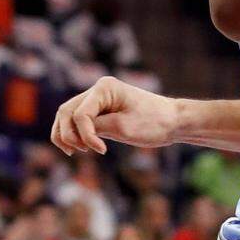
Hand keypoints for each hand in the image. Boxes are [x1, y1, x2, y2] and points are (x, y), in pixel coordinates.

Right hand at [50, 76, 177, 154]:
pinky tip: (80, 148)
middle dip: (68, 134)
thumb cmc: (153, 123)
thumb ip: (95, 128)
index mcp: (105, 87)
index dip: (85, 135)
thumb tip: (72, 129)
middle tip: (82, 151)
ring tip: (76, 151)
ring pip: (66, 116)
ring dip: (65, 135)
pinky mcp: (99, 111)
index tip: (101, 150)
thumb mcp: (123, 128)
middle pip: (65, 112)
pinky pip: (76, 121)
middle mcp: (98, 90)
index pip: (80, 114)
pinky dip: (73, 134)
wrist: (173, 122)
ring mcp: (97, 100)